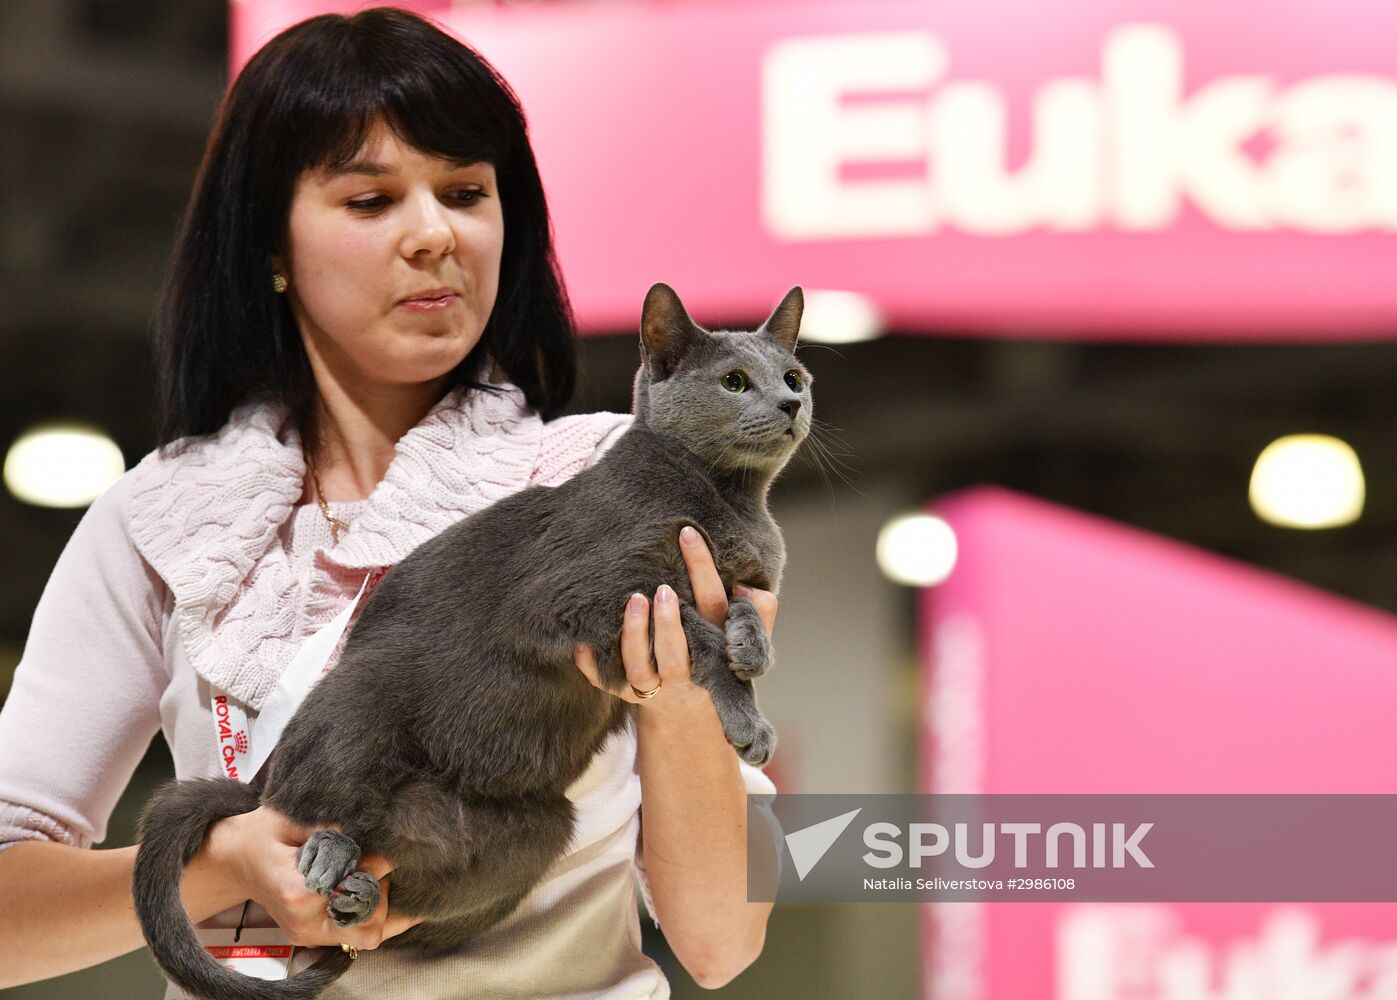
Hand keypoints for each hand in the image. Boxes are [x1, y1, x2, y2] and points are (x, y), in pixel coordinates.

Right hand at [204, 805, 420, 949]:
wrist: (235, 859)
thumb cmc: (263, 834)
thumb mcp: (291, 819)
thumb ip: (331, 827)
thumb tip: (375, 829)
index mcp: (298, 892)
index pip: (355, 885)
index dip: (378, 862)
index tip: (390, 841)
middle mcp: (305, 921)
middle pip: (369, 919)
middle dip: (384, 887)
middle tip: (381, 860)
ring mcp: (310, 934)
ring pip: (369, 934)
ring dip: (384, 904)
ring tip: (378, 874)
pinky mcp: (315, 936)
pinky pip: (359, 936)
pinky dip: (381, 917)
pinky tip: (399, 898)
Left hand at [573, 526, 777, 705]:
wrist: (692, 713)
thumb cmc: (717, 658)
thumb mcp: (745, 639)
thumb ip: (757, 611)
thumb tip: (746, 586)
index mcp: (715, 647)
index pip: (712, 605)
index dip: (702, 569)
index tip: (687, 533)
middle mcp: (685, 671)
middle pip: (675, 651)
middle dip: (667, 622)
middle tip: (661, 589)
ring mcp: (655, 686)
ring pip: (639, 667)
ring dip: (633, 636)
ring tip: (632, 600)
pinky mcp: (629, 695)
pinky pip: (606, 681)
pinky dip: (592, 665)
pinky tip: (582, 642)